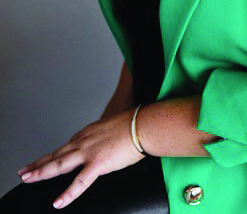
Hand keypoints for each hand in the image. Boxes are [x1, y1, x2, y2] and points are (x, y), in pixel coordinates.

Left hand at [17, 109, 144, 208]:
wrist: (143, 124)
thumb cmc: (135, 125)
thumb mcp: (113, 128)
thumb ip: (104, 139)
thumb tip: (106, 146)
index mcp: (88, 132)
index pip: (65, 146)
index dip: (52, 155)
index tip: (43, 160)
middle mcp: (84, 140)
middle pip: (56, 154)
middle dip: (38, 163)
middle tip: (24, 171)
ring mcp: (88, 151)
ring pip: (58, 164)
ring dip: (41, 172)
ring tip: (27, 179)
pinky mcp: (97, 163)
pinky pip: (79, 182)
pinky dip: (67, 193)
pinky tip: (58, 202)